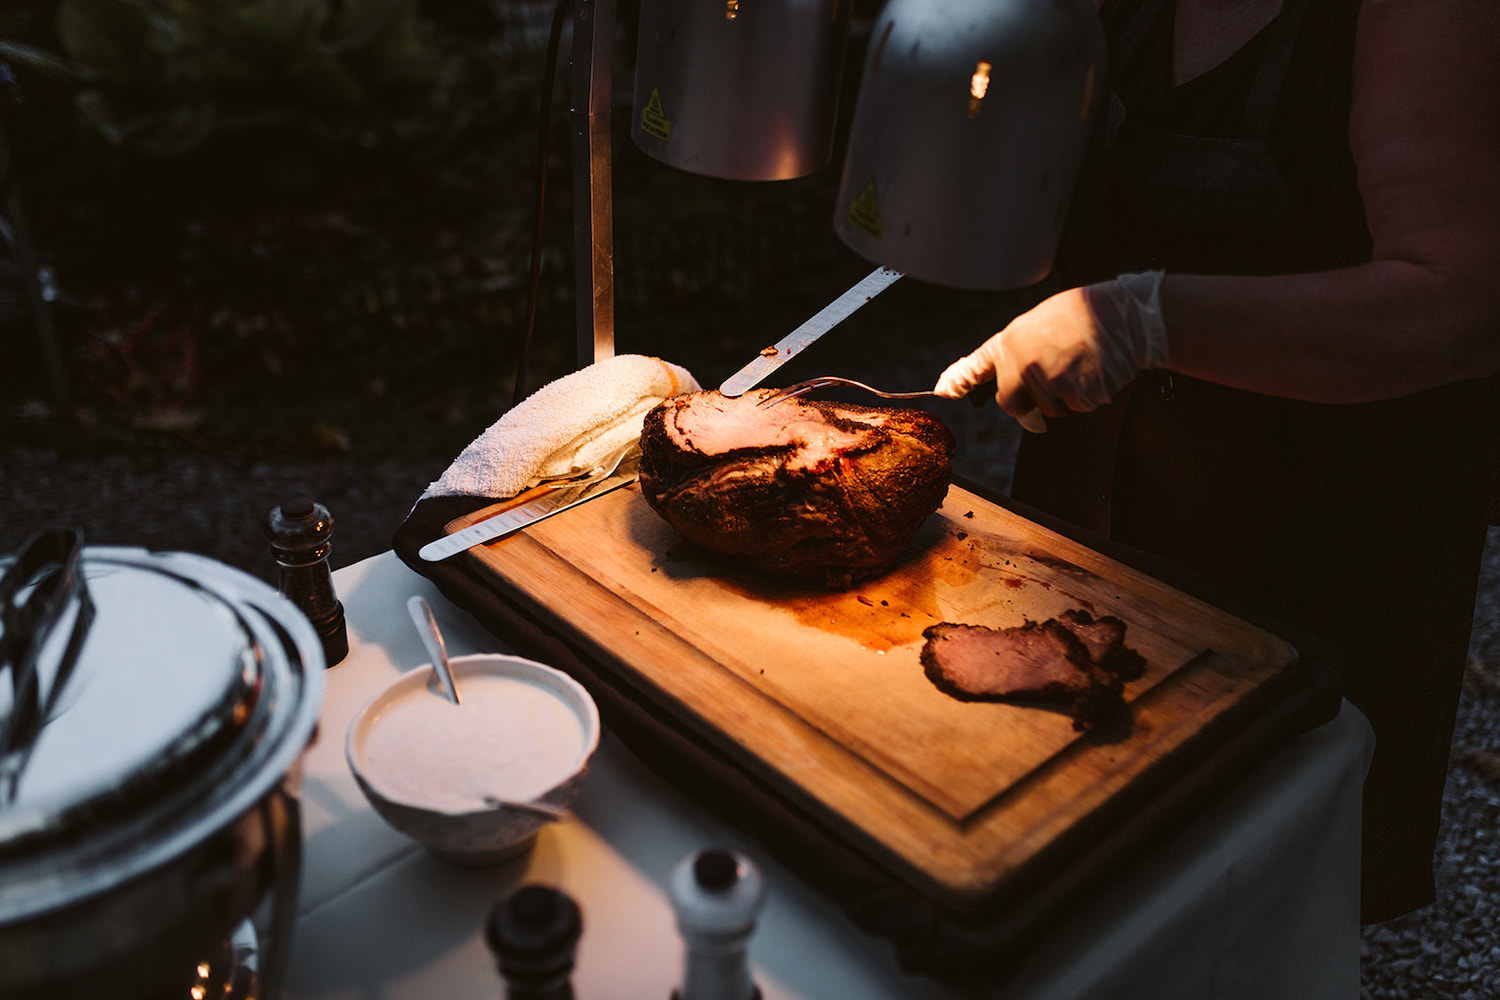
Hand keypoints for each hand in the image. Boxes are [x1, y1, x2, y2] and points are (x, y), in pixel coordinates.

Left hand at [934, 271, 1169, 431]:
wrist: (1126, 315)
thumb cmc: (1083, 316)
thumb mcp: (1038, 325)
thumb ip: (1018, 356)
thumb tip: (1007, 398)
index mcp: (1011, 343)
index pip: (976, 368)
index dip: (958, 382)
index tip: (943, 391)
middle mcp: (1022, 365)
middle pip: (1012, 406)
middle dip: (1029, 402)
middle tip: (1055, 374)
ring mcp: (1048, 382)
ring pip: (1048, 410)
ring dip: (1063, 396)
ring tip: (1080, 362)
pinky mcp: (1075, 396)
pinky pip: (1076, 408)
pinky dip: (1087, 395)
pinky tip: (1095, 369)